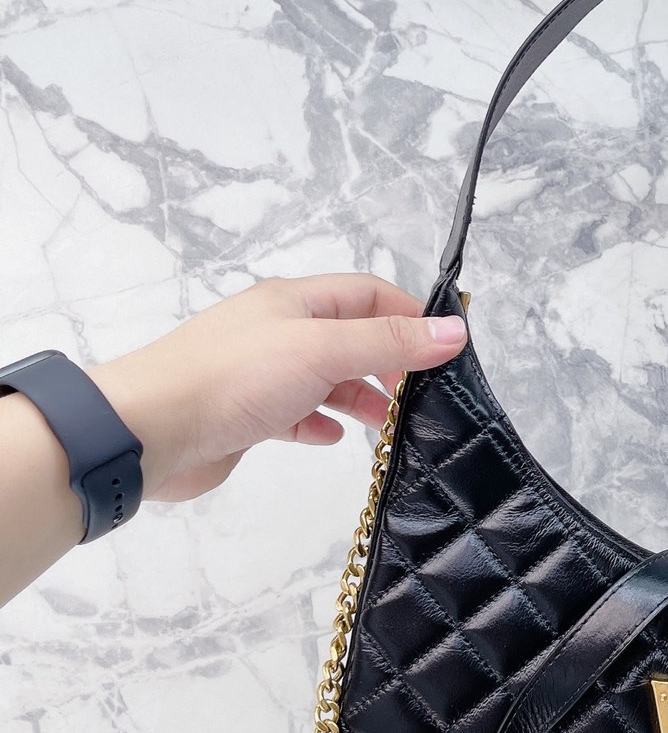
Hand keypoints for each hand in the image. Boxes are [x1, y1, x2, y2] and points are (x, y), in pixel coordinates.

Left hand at [88, 274, 467, 501]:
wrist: (148, 430)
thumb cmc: (232, 378)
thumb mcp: (322, 350)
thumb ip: (389, 342)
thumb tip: (453, 330)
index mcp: (295, 301)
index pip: (368, 293)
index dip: (411, 314)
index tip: (448, 348)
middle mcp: (279, 331)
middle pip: (350, 336)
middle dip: (389, 361)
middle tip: (422, 395)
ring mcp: (261, 373)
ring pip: (326, 378)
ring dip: (359, 396)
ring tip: (389, 423)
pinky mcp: (246, 415)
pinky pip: (296, 413)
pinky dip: (321, 423)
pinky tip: (335, 439)